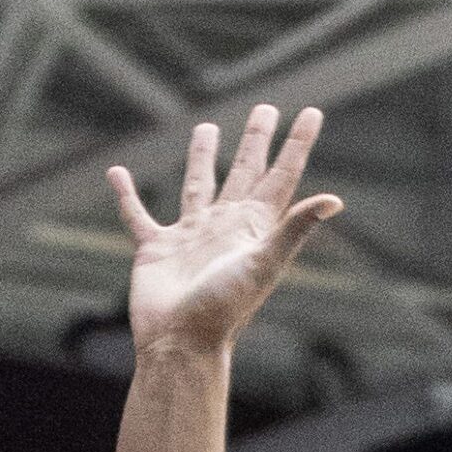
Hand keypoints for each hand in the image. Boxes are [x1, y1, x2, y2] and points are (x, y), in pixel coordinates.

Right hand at [109, 105, 342, 355]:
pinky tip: (116, 174)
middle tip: (264, 107)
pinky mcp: (155, 249)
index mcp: (253, 228)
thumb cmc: (224, 309)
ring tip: (206, 127)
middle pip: (243, 172)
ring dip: (202, 157)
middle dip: (254, 140)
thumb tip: (335, 200)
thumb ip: (295, 228)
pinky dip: (126, 195)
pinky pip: (138, 214)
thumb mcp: (263, 263)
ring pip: (198, 185)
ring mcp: (190, 237)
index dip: (296, 144)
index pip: (280, 176)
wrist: (181, 344)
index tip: (311, 112)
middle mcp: (225, 227)